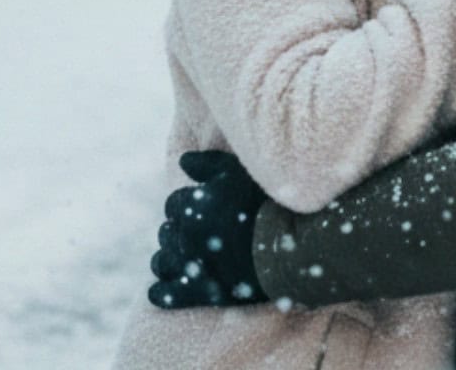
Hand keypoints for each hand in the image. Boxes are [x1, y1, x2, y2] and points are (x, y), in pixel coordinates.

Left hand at [146, 151, 270, 309]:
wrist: (294, 246)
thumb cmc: (268, 203)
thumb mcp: (238, 171)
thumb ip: (206, 164)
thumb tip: (183, 161)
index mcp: (193, 206)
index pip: (174, 204)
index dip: (188, 206)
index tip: (204, 210)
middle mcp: (187, 236)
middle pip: (168, 232)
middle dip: (180, 231)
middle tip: (201, 234)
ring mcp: (194, 266)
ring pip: (163, 261)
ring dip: (170, 258)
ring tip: (187, 258)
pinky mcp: (204, 293)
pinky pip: (169, 295)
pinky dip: (162, 292)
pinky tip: (161, 290)